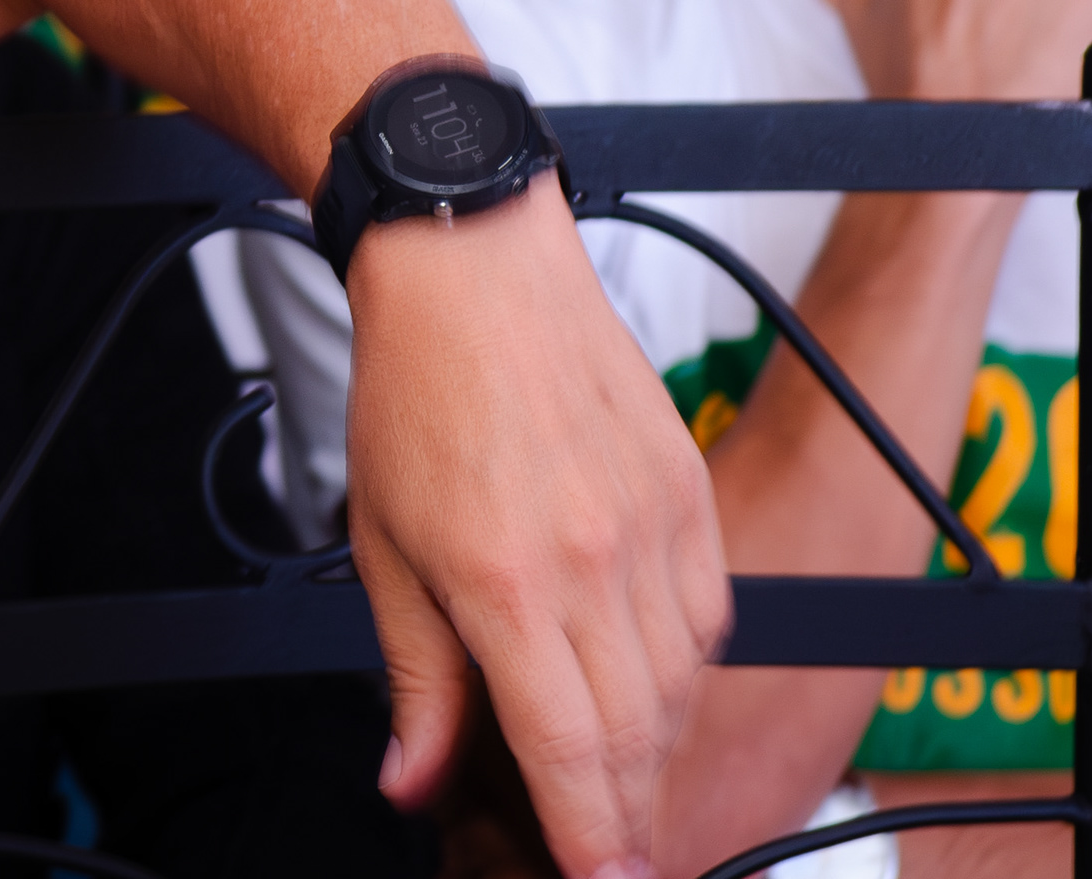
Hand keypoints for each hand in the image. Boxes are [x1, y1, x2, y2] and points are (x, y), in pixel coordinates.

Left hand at [347, 177, 730, 878]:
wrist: (471, 271)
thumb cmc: (417, 395)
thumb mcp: (382, 548)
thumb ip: (415, 678)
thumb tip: (415, 779)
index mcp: (507, 583)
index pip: (570, 751)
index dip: (591, 836)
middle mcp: (593, 559)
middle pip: (638, 731)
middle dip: (630, 811)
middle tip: (616, 853)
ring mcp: (652, 523)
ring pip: (682, 680)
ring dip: (659, 744)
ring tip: (626, 778)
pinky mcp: (688, 490)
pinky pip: (709, 613)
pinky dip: (687, 664)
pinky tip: (654, 680)